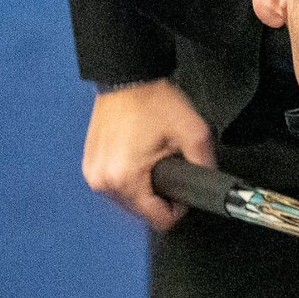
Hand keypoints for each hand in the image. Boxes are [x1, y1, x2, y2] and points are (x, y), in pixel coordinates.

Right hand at [82, 78, 213, 230]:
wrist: (128, 77)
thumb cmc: (153, 101)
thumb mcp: (194, 133)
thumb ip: (204, 166)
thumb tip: (208, 186)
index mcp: (126, 178)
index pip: (159, 220)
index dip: (178, 206)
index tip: (182, 185)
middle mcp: (104, 181)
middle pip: (142, 212)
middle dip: (160, 194)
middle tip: (168, 164)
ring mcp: (93, 173)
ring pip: (128, 200)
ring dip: (144, 187)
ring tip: (152, 157)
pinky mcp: (90, 164)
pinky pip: (115, 184)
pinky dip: (129, 176)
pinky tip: (138, 156)